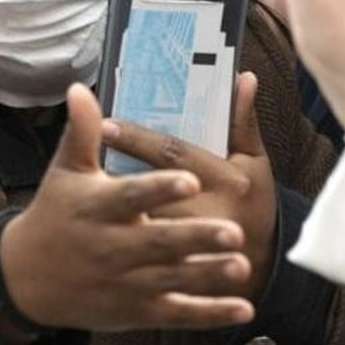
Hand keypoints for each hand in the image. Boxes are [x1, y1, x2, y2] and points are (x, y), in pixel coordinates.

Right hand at [0, 85, 254, 334]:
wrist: (28, 278)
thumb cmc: (57, 213)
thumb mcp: (66, 172)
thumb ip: (82, 133)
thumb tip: (80, 88)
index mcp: (97, 209)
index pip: (131, 197)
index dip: (159, 189)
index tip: (189, 180)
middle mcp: (111, 247)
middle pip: (159, 242)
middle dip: (196, 238)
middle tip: (235, 231)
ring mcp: (125, 283)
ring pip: (172, 280)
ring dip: (208, 275)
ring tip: (243, 265)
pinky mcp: (136, 310)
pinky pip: (176, 314)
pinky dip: (209, 315)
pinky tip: (243, 308)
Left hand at [102, 72, 277, 300]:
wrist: (261, 260)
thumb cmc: (253, 201)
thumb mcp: (253, 160)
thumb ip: (243, 121)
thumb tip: (243, 77)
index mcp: (228, 180)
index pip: (175, 154)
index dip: (138, 139)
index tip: (106, 125)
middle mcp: (209, 213)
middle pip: (151, 189)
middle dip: (116, 171)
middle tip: (84, 155)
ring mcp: (192, 246)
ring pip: (142, 221)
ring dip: (114, 203)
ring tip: (84, 185)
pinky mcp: (178, 267)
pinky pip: (143, 250)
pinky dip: (121, 232)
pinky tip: (101, 220)